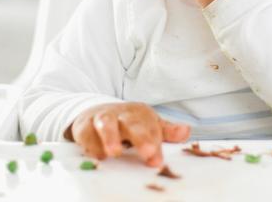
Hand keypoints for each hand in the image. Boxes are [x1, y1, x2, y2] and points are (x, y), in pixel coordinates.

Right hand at [64, 102, 190, 166]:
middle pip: (132, 123)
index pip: (151, 128)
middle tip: (148, 153)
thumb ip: (167, 131)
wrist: (98, 111)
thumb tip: (186, 132)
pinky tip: (97, 155)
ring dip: (110, 137)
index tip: (157, 161)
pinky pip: (86, 133)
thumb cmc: (129, 123)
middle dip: (140, 137)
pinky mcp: (85, 125)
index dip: (155, 143)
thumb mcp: (150, 124)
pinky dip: (90, 143)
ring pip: (107, 124)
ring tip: (114, 153)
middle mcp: (122, 115)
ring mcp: (103, 118)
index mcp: (141, 115)